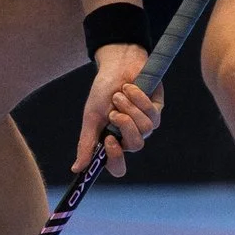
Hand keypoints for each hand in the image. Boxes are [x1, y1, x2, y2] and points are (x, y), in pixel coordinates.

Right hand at [75, 42, 162, 177]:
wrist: (116, 65)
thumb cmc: (102, 91)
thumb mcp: (91, 117)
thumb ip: (87, 143)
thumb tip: (77, 170)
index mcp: (114, 142)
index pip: (118, 166)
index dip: (116, 158)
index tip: (109, 140)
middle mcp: (131, 136)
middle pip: (136, 145)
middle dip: (125, 126)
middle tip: (114, 112)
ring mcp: (146, 123)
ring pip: (145, 128)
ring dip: (129, 108)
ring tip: (119, 95)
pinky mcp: (157, 109)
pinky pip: (152, 112)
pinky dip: (138, 98)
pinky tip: (130, 88)